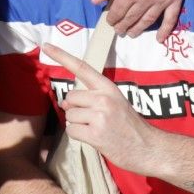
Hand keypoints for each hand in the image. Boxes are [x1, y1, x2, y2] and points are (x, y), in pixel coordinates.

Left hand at [40, 41, 157, 173]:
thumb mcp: (116, 102)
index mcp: (108, 87)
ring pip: (69, 115)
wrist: (148, 148)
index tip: (45, 46)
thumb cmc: (130, 126)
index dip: (61, 56)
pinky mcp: (95, 134)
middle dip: (75, 108)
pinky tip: (93, 138)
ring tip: (96, 129)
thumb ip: (92, 97)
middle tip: (93, 119)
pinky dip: (78, 135)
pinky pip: (71, 130)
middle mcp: (103, 98)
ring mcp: (99, 116)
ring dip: (77, 124)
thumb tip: (64, 101)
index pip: (82, 67)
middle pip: (70, 97)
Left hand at [94, 0, 184, 37]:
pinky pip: (171, 18)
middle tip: (119, 31)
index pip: (118, 12)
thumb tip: (95, 2)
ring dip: (139, 29)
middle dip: (123, 26)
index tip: (110, 21)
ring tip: (132, 34)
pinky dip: (165, 30)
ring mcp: (162, 0)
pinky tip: (159, 39)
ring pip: (148, 21)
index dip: (112, 19)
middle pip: (132, 18)